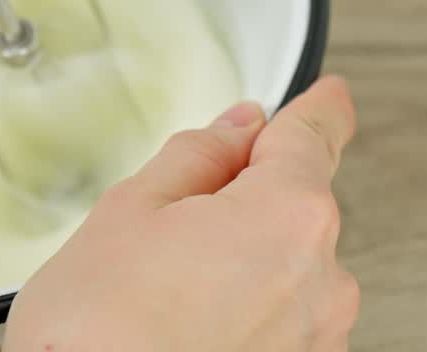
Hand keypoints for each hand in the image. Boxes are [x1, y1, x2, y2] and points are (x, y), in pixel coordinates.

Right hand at [4, 76, 358, 351]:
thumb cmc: (98, 332)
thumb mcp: (129, 211)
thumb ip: (195, 158)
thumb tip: (233, 132)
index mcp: (287, 215)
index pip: (314, 135)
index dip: (318, 108)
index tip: (329, 98)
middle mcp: (321, 279)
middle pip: (292, 206)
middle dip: (242, 200)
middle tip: (169, 221)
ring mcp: (314, 339)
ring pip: (284, 269)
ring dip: (239, 264)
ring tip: (160, 291)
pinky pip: (278, 321)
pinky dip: (241, 313)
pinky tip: (179, 326)